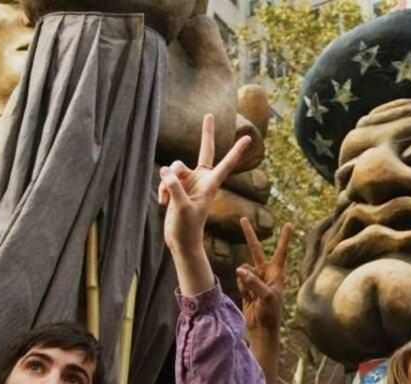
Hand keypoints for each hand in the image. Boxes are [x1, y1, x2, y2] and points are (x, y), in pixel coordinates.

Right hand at [160, 113, 251, 258]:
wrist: (181, 241)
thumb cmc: (187, 228)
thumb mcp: (182, 208)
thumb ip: (175, 187)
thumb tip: (166, 170)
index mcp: (211, 185)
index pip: (226, 164)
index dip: (236, 151)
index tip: (248, 138)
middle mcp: (201, 179)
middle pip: (204, 151)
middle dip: (206, 134)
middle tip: (208, 115)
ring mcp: (188, 182)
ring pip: (174, 167)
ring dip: (167, 181)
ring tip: (167, 200)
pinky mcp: (176, 187)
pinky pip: (166, 178)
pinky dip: (162, 189)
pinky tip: (163, 203)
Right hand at [236, 217, 293, 333]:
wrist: (262, 329)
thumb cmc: (271, 313)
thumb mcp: (266, 297)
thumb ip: (253, 282)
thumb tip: (240, 269)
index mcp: (277, 273)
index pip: (281, 251)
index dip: (284, 238)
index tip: (289, 224)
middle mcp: (266, 273)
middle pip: (256, 250)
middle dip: (248, 235)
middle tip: (242, 218)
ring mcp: (255, 279)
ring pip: (244, 270)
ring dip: (245, 280)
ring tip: (253, 295)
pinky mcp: (246, 287)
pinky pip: (240, 279)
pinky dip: (241, 286)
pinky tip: (248, 298)